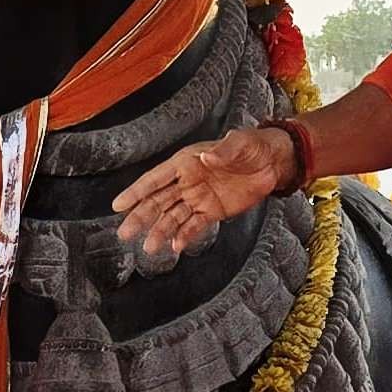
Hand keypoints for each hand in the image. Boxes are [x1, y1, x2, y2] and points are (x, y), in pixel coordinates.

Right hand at [111, 127, 295, 260]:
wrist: (273, 163)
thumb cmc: (253, 146)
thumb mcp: (240, 143)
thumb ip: (223, 150)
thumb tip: (206, 157)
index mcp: (187, 162)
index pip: (156, 178)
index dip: (136, 191)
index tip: (118, 205)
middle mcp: (187, 182)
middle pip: (158, 202)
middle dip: (140, 217)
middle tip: (124, 233)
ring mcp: (198, 198)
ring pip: (172, 217)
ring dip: (160, 232)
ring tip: (149, 248)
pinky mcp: (212, 212)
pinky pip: (194, 226)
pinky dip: (184, 236)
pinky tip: (174, 247)